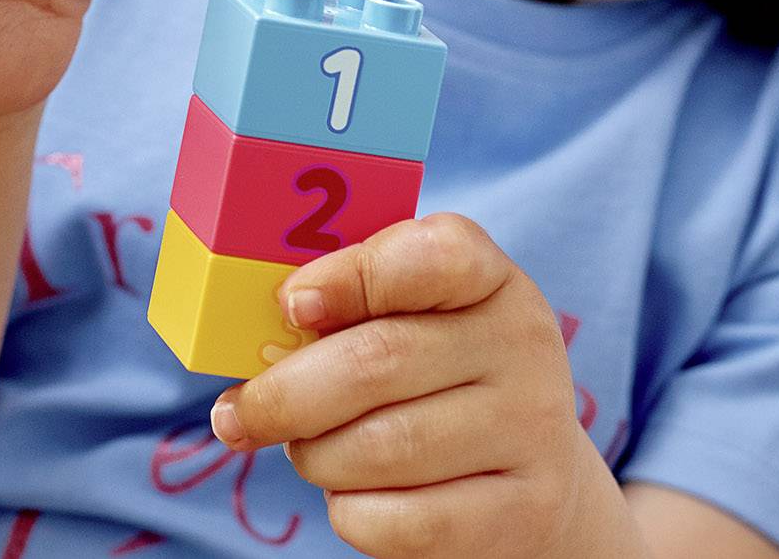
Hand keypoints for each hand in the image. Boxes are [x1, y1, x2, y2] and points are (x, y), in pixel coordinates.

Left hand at [210, 214, 593, 558]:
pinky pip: (400, 522)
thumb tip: (275, 325)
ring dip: (315, 457)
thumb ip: (357, 301)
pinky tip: (353, 496)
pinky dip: (350, 513)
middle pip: (378, 361)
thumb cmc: (443, 376)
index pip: (430, 255)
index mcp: (490, 277)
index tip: (291, 305)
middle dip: (287, 394)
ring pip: (379, 449)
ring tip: (308, 451)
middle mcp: (522, 343)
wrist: (538, 476)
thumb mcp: (420, 316)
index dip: (350, 276)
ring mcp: (532, 429)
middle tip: (240, 414)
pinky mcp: (524, 511)